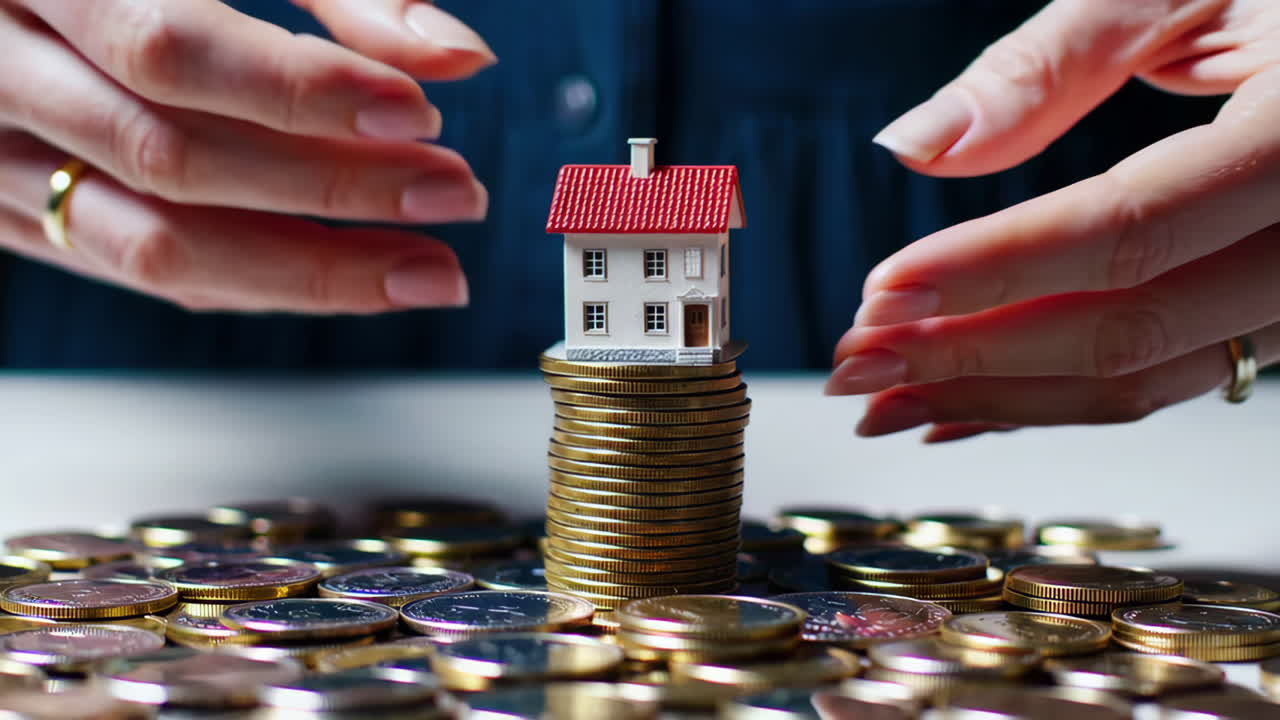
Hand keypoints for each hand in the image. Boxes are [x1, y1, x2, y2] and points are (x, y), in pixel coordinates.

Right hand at [0, 0, 493, 311]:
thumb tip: (459, 59)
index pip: (172, 48)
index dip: (303, 91)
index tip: (419, 115)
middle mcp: (0, 67)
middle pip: (173, 159)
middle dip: (334, 188)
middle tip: (455, 195)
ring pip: (154, 245)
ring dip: (310, 271)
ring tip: (426, 271)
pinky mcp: (15, 211)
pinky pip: (143, 268)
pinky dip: (255, 280)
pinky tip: (349, 276)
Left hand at [828, 0, 1279, 440]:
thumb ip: (1051, 61)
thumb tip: (917, 144)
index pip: (1130, 230)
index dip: (993, 269)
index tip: (881, 294)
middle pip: (1128, 330)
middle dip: (971, 357)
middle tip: (855, 368)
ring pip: (1144, 377)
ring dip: (998, 399)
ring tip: (885, 400)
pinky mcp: (1271, 313)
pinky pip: (1161, 375)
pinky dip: (1055, 396)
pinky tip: (967, 403)